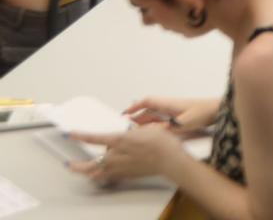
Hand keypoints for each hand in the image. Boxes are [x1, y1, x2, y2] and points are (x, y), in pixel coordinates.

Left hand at [68, 125, 187, 184]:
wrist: (170, 160)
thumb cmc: (162, 144)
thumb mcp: (147, 128)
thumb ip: (133, 129)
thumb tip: (127, 128)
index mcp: (120, 141)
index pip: (94, 138)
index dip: (80, 136)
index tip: (71, 134)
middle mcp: (116, 157)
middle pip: (88, 164)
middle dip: (76, 165)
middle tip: (69, 164)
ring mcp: (119, 168)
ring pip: (95, 174)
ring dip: (85, 173)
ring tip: (78, 170)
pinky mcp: (125, 175)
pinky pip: (105, 177)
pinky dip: (98, 176)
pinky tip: (98, 174)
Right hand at [125, 97, 217, 131]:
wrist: (219, 110)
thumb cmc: (204, 112)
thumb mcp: (184, 122)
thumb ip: (167, 127)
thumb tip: (151, 132)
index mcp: (169, 104)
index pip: (148, 102)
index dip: (135, 107)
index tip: (125, 114)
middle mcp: (170, 107)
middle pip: (149, 111)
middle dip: (138, 118)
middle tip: (127, 129)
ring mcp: (176, 112)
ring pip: (156, 117)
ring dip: (146, 123)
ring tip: (136, 133)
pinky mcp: (181, 118)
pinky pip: (163, 121)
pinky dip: (156, 126)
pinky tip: (154, 134)